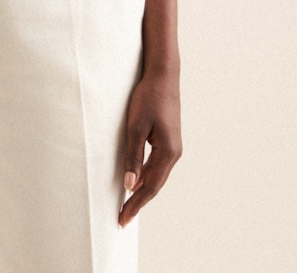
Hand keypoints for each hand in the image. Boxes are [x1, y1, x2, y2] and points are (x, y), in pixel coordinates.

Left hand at [119, 70, 181, 227]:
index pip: (150, 187)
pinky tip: (137, 181)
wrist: (163, 75)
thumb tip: (129, 185)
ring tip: (128, 205)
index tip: (122, 219)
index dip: (135, 204)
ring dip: (143, 191)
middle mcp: (174, 153)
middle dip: (138, 202)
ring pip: (157, 177)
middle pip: (155, 185)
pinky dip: (147, 178)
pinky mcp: (169, 141)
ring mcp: (174, 147)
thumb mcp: (136, 126)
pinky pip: (158, 166)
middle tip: (122, 219)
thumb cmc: (148, 97)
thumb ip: (133, 156)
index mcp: (168, 152)